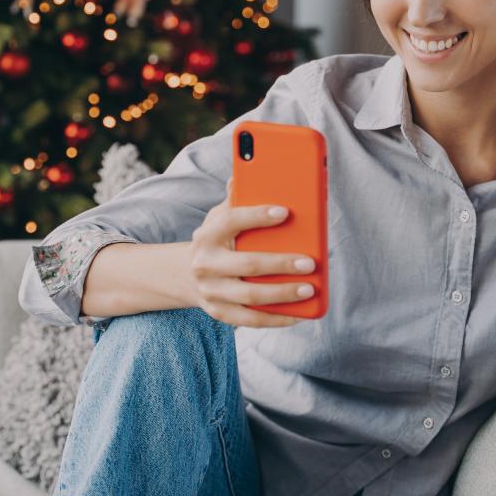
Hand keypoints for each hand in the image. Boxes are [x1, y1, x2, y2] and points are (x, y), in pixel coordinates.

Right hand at [184, 181, 314, 327]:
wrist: (186, 275)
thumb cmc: (217, 240)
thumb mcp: (220, 217)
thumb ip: (236, 201)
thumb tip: (243, 175)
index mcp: (208, 234)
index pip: (231, 220)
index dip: (257, 215)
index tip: (285, 212)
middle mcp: (205, 263)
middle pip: (246, 263)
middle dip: (281, 263)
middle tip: (310, 262)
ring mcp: (211, 291)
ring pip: (250, 295)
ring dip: (283, 293)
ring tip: (310, 288)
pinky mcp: (220, 312)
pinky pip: (251, 320)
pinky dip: (277, 318)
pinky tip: (300, 312)